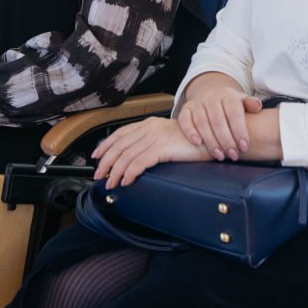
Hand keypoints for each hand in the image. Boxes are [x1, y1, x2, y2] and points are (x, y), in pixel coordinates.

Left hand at [92, 117, 210, 188]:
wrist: (211, 138)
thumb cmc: (192, 141)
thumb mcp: (167, 137)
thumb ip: (151, 142)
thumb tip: (135, 158)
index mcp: (148, 124)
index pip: (120, 133)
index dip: (105, 145)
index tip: (96, 157)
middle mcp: (149, 127)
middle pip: (119, 145)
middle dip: (106, 162)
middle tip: (99, 175)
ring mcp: (156, 137)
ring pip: (126, 155)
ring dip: (115, 171)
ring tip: (111, 183)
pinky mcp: (162, 147)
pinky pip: (139, 162)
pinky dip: (129, 173)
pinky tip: (126, 181)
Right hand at [176, 73, 261, 160]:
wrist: (212, 96)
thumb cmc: (231, 106)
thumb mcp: (242, 102)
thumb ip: (251, 104)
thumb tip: (257, 107)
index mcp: (228, 95)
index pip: (234, 113)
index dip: (239, 131)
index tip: (244, 147)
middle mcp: (211, 97)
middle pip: (218, 120)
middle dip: (226, 140)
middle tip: (233, 155)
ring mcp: (197, 102)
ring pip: (202, 122)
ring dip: (211, 141)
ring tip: (220, 156)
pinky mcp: (186, 108)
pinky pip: (185, 120)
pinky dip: (190, 131)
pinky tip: (198, 143)